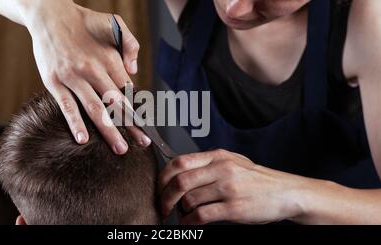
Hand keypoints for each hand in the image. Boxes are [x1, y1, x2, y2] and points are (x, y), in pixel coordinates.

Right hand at [23, 0, 149, 153]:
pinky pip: (66, 106)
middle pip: (117, 104)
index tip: (147, 126)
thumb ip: (130, 44)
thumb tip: (134, 72)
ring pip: (95, 109)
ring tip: (121, 148)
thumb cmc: (86, 22)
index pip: (129, 91)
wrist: (50, 15)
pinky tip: (83, 140)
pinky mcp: (55, 82)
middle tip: (144, 143)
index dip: (139, 109)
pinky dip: (75, 123)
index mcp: (111, 59)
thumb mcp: (114, 23)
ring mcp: (73, 77)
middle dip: (132, 125)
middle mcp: (94, 70)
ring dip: (110, 130)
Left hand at [159, 149, 310, 223]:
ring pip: (188, 200)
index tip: (159, 188)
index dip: (163, 177)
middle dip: (165, 197)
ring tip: (182, 216)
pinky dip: (190, 222)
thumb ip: (208, 164)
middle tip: (163, 207)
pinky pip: (201, 216)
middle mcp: (221, 169)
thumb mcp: (233, 162)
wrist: (286, 192)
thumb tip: (180, 173)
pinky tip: (190, 224)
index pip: (179, 161)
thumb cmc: (257, 179)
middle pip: (179, 181)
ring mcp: (228, 188)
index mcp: (218, 156)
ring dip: (179, 211)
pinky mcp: (234, 208)